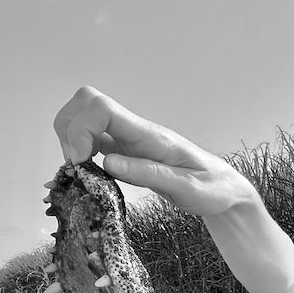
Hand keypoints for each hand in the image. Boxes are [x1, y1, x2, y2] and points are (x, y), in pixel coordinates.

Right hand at [53, 86, 252, 215]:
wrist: (224, 190)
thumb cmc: (211, 188)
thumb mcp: (185, 188)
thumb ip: (148, 174)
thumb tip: (107, 162)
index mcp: (150, 135)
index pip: (101, 108)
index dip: (80, 128)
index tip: (80, 161)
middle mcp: (135, 130)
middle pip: (85, 103)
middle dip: (69, 129)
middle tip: (78, 165)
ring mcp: (128, 138)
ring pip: (85, 118)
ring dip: (71, 140)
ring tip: (83, 170)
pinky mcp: (125, 150)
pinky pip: (92, 139)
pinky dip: (80, 151)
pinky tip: (90, 172)